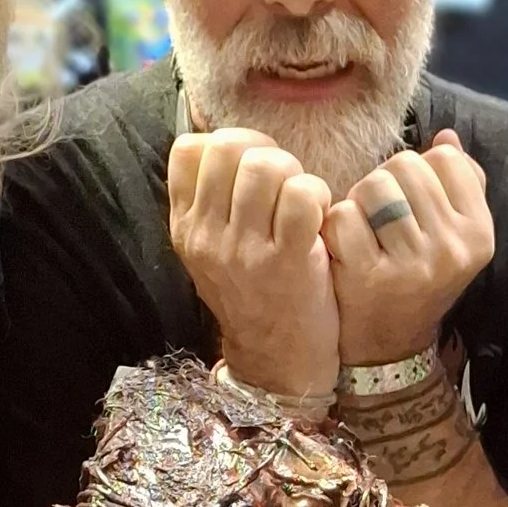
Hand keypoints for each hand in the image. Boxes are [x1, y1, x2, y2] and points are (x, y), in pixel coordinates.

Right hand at [165, 130, 339, 398]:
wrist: (278, 363)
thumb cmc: (257, 298)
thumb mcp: (214, 253)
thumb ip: (213, 204)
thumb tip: (232, 145)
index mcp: (186, 228)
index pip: (188, 149)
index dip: (228, 143)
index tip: (251, 168)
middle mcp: (207, 236)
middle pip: (230, 147)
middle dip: (267, 152)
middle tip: (286, 183)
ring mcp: (244, 250)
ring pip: (267, 166)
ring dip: (296, 174)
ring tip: (304, 202)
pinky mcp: (286, 261)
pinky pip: (302, 194)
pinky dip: (319, 194)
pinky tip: (321, 216)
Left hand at [325, 133, 495, 367]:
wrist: (387, 346)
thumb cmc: (417, 276)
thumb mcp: (452, 236)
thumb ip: (458, 184)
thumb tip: (446, 138)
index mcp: (479, 234)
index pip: (445, 158)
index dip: (420, 172)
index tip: (414, 205)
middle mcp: (452, 250)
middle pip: (406, 166)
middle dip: (387, 184)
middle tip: (382, 221)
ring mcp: (412, 265)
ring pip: (374, 185)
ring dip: (360, 202)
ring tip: (365, 232)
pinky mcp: (369, 277)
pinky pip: (344, 216)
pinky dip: (336, 228)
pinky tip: (344, 250)